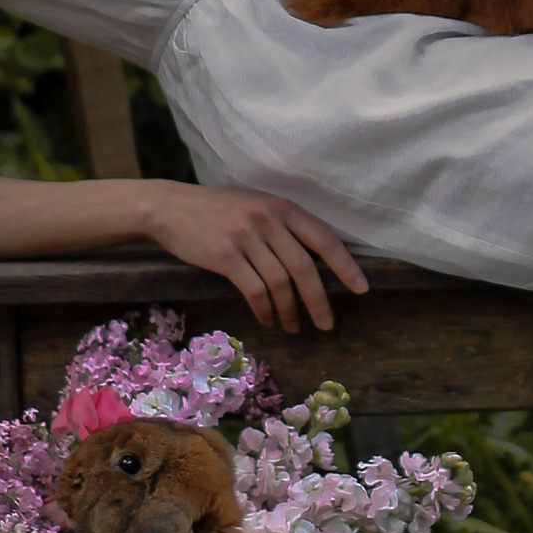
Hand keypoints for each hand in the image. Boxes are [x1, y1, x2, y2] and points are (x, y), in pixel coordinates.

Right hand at [143, 183, 369, 333]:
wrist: (172, 207)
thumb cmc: (218, 210)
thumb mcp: (257, 207)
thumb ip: (283, 227)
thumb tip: (315, 260)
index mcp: (282, 207)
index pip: (324, 239)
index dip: (346, 266)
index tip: (361, 288)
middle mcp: (268, 219)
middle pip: (305, 267)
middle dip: (319, 301)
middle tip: (326, 324)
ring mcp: (246, 236)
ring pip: (280, 283)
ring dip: (290, 311)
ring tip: (293, 326)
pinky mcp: (225, 255)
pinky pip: (254, 290)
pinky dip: (265, 310)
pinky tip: (267, 319)